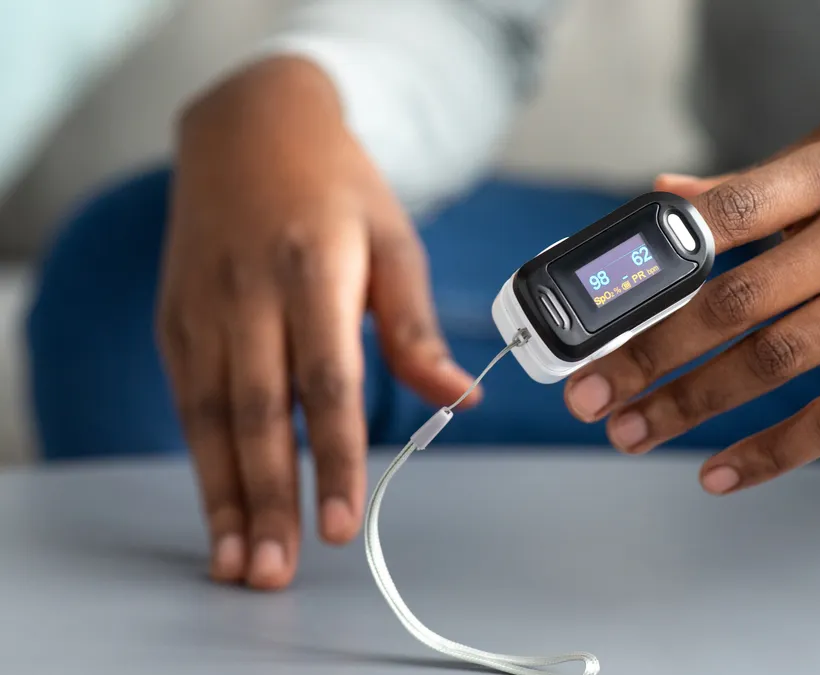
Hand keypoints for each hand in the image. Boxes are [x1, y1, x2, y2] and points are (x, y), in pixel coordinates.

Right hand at [157, 56, 478, 589]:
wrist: (249, 126)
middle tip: (277, 568)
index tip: (343, 521)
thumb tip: (460, 398)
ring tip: (239, 560)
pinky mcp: (174, 320)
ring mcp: (202, 307)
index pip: (326, 382)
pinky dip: (202, 459)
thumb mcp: (395, 242)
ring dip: (225, 496)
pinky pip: (189, 400)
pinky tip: (218, 505)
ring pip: (212, 418)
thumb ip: (417, 329)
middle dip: (268, 498)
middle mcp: (248, 294)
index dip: (335, 458)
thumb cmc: (337, 189)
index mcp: (313, 271)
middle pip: (258, 414)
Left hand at [563, 112, 819, 494]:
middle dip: (649, 354)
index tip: (595, 312)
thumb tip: (669, 200)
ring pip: (775, 361)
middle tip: (594, 391)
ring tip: (636, 431)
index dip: (647, 268)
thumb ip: (763, 185)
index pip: (720, 218)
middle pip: (733, 301)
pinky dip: (777, 449)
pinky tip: (723, 472)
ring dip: (693, 405)